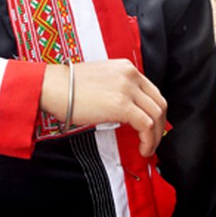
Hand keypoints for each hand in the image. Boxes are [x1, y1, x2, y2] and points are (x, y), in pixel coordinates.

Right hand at [40, 59, 166, 156]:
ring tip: (148, 148)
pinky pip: (146, 125)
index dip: (156, 112)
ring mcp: (127, 88)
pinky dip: (149, 140)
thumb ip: (119, 88)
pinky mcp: (122, 104)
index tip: (152, 126)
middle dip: (161, 125)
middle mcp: (130, 75)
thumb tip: (128, 110)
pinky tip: (143, 148)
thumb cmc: (70, 86)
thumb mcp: (102, 79)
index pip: (152, 91)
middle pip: (159, 103)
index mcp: (126, 67)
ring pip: (156, 115)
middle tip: (154, 140)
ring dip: (156, 137)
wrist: (54, 86)